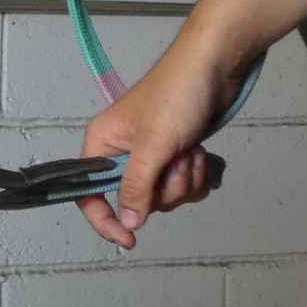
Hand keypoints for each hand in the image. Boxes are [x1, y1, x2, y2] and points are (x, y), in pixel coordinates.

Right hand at [75, 47, 237, 248]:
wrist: (216, 65)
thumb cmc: (177, 96)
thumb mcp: (153, 144)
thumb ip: (137, 186)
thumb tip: (128, 224)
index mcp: (102, 144)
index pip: (89, 193)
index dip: (105, 219)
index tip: (129, 240)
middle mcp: (123, 152)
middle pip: (137, 199)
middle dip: (165, 188)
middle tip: (177, 161)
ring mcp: (152, 155)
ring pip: (165, 195)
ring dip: (185, 179)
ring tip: (192, 150)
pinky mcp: (176, 154)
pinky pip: (184, 185)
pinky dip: (196, 174)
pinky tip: (202, 153)